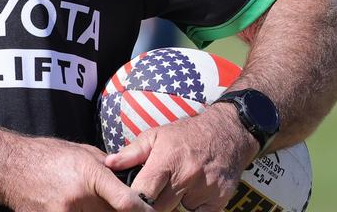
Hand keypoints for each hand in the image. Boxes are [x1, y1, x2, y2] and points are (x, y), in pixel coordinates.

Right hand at [0, 136, 152, 211]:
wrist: (11, 167)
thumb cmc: (48, 155)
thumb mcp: (83, 152)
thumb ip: (108, 169)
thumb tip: (130, 180)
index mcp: (89, 175)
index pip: (126, 202)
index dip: (144, 211)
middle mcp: (78, 199)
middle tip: (129, 208)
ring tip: (95, 204)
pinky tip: (80, 208)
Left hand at [103, 104, 258, 211]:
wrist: (227, 132)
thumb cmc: (187, 134)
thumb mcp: (156, 135)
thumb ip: (131, 153)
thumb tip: (109, 164)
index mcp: (166, 160)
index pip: (142, 193)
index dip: (134, 199)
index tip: (130, 200)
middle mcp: (186, 175)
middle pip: (159, 208)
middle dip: (152, 204)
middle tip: (153, 193)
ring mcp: (205, 189)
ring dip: (174, 205)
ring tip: (175, 188)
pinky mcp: (219, 199)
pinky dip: (193, 207)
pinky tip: (193, 193)